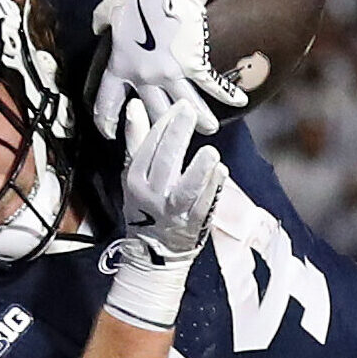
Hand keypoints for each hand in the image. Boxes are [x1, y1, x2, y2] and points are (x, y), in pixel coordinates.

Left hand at [90, 0, 254, 136]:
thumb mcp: (110, 6)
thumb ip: (103, 21)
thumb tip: (98, 26)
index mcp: (119, 64)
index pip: (106, 102)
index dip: (106, 121)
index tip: (111, 134)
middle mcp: (143, 76)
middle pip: (151, 113)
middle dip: (160, 130)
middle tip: (169, 140)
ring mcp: (169, 73)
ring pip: (184, 108)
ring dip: (199, 121)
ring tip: (209, 130)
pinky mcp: (193, 64)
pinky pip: (211, 86)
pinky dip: (226, 94)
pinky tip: (239, 101)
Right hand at [102, 100, 227, 330]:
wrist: (153, 252)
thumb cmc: (145, 205)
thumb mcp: (134, 173)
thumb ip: (136, 139)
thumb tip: (135, 106)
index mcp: (136, 179)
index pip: (149, 147)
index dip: (164, 125)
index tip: (180, 106)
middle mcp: (152, 195)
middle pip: (165, 163)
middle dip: (178, 136)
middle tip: (190, 113)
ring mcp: (174, 211)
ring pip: (186, 189)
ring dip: (199, 170)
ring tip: (211, 152)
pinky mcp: (194, 223)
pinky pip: (206, 203)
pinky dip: (214, 187)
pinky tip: (222, 172)